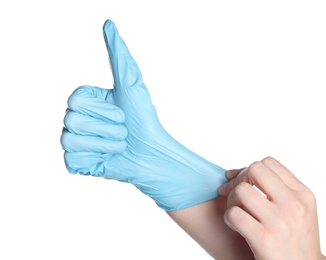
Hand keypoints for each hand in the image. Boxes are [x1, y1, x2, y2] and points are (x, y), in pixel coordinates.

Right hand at [60, 20, 226, 210]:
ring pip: (70, 140)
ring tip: (118, 145)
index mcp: (88, 100)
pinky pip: (72, 160)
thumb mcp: (132, 86)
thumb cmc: (144, 120)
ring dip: (104, 144)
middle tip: (123, 132)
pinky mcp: (77, 162)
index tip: (122, 113)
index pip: (76, 99)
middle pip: (72, 120)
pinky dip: (95, 160)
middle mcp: (77, 117)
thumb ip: (119, 56)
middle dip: (107, 128)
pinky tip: (107, 159)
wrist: (152, 155)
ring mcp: (76, 140)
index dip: (102, 109)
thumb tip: (109, 24)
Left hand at [218, 156, 323, 259]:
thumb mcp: (297, 211)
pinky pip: (233, 214)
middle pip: (254, 170)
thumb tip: (237, 171)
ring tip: (237, 211)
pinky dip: (229, 218)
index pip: (268, 163)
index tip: (241, 180)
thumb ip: (276, 189)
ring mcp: (279, 222)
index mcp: (302, 195)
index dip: (249, 169)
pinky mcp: (264, 239)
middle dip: (239, 179)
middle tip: (234, 194)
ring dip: (232, 200)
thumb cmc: (294, 240)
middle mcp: (293, 205)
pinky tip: (236, 226)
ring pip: (241, 190)